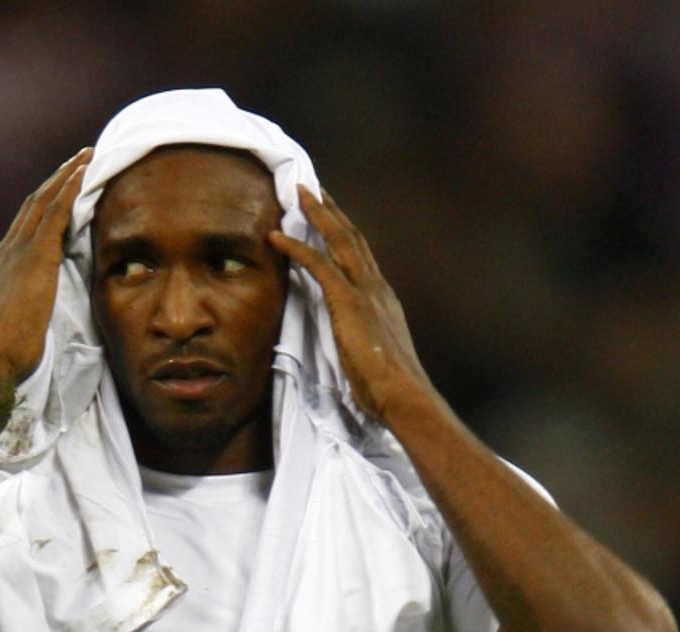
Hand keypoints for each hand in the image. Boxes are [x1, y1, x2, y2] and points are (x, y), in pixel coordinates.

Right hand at [0, 147, 92, 383]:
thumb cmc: (8, 351)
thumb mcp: (19, 319)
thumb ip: (30, 302)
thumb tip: (45, 306)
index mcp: (3, 265)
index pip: (26, 224)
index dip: (45, 203)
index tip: (62, 187)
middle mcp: (8, 250)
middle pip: (34, 204)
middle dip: (56, 181)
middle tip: (78, 161)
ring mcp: (19, 250)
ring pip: (44, 201)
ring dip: (66, 176)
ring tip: (86, 158)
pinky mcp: (35, 256)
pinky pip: (55, 212)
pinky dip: (70, 189)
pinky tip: (84, 172)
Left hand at [269, 184, 433, 422]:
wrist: (405, 395)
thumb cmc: (389, 387)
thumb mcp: (374, 354)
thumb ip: (362, 338)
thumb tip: (352, 340)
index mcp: (383, 299)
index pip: (361, 256)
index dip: (344, 232)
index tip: (330, 214)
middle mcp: (377, 287)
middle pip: (352, 237)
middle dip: (331, 211)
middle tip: (312, 188)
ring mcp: (365, 291)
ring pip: (339, 240)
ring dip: (317, 214)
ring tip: (298, 193)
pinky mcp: (349, 301)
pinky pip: (318, 264)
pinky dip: (296, 247)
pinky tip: (275, 236)